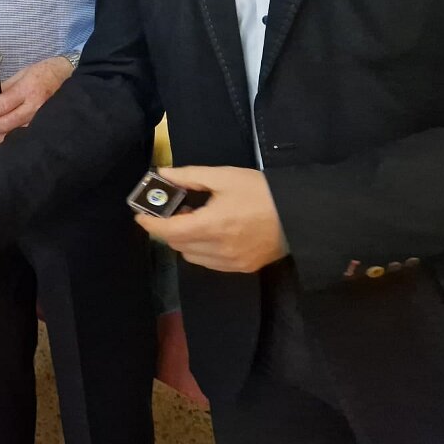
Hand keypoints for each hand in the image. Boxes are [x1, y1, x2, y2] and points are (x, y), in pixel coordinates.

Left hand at [0, 56, 71, 146]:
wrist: (68, 77)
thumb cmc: (44, 72)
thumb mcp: (22, 73)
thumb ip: (6, 88)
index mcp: (27, 89)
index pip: (3, 104)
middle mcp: (34, 106)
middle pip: (8, 122)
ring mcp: (41, 117)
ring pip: (17, 132)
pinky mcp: (45, 124)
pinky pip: (26, 134)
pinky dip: (12, 138)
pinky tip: (2, 142)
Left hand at [134, 166, 289, 272]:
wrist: (303, 215)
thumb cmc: (262, 192)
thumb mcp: (224, 177)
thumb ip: (189, 176)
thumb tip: (161, 174)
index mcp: (212, 226)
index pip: (169, 231)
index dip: (150, 224)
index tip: (140, 214)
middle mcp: (218, 250)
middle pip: (177, 244)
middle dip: (167, 228)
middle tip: (171, 209)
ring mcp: (231, 263)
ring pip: (191, 256)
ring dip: (184, 240)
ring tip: (193, 218)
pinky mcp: (242, 268)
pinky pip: (209, 263)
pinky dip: (200, 250)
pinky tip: (210, 232)